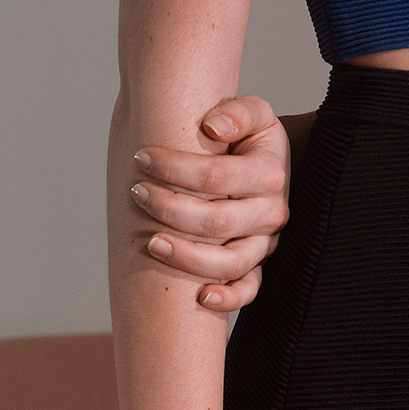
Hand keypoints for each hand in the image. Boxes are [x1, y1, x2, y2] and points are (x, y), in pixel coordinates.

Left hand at [129, 94, 296, 311]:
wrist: (268, 164)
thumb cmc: (251, 139)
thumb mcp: (255, 113)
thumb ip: (238, 112)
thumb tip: (213, 127)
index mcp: (270, 173)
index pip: (216, 176)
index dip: (174, 167)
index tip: (142, 156)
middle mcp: (272, 212)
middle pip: (216, 221)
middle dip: (169, 208)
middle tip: (136, 193)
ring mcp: (265, 242)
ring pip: (229, 262)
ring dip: (186, 257)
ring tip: (151, 242)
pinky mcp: (258, 264)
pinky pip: (249, 290)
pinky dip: (228, 298)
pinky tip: (200, 298)